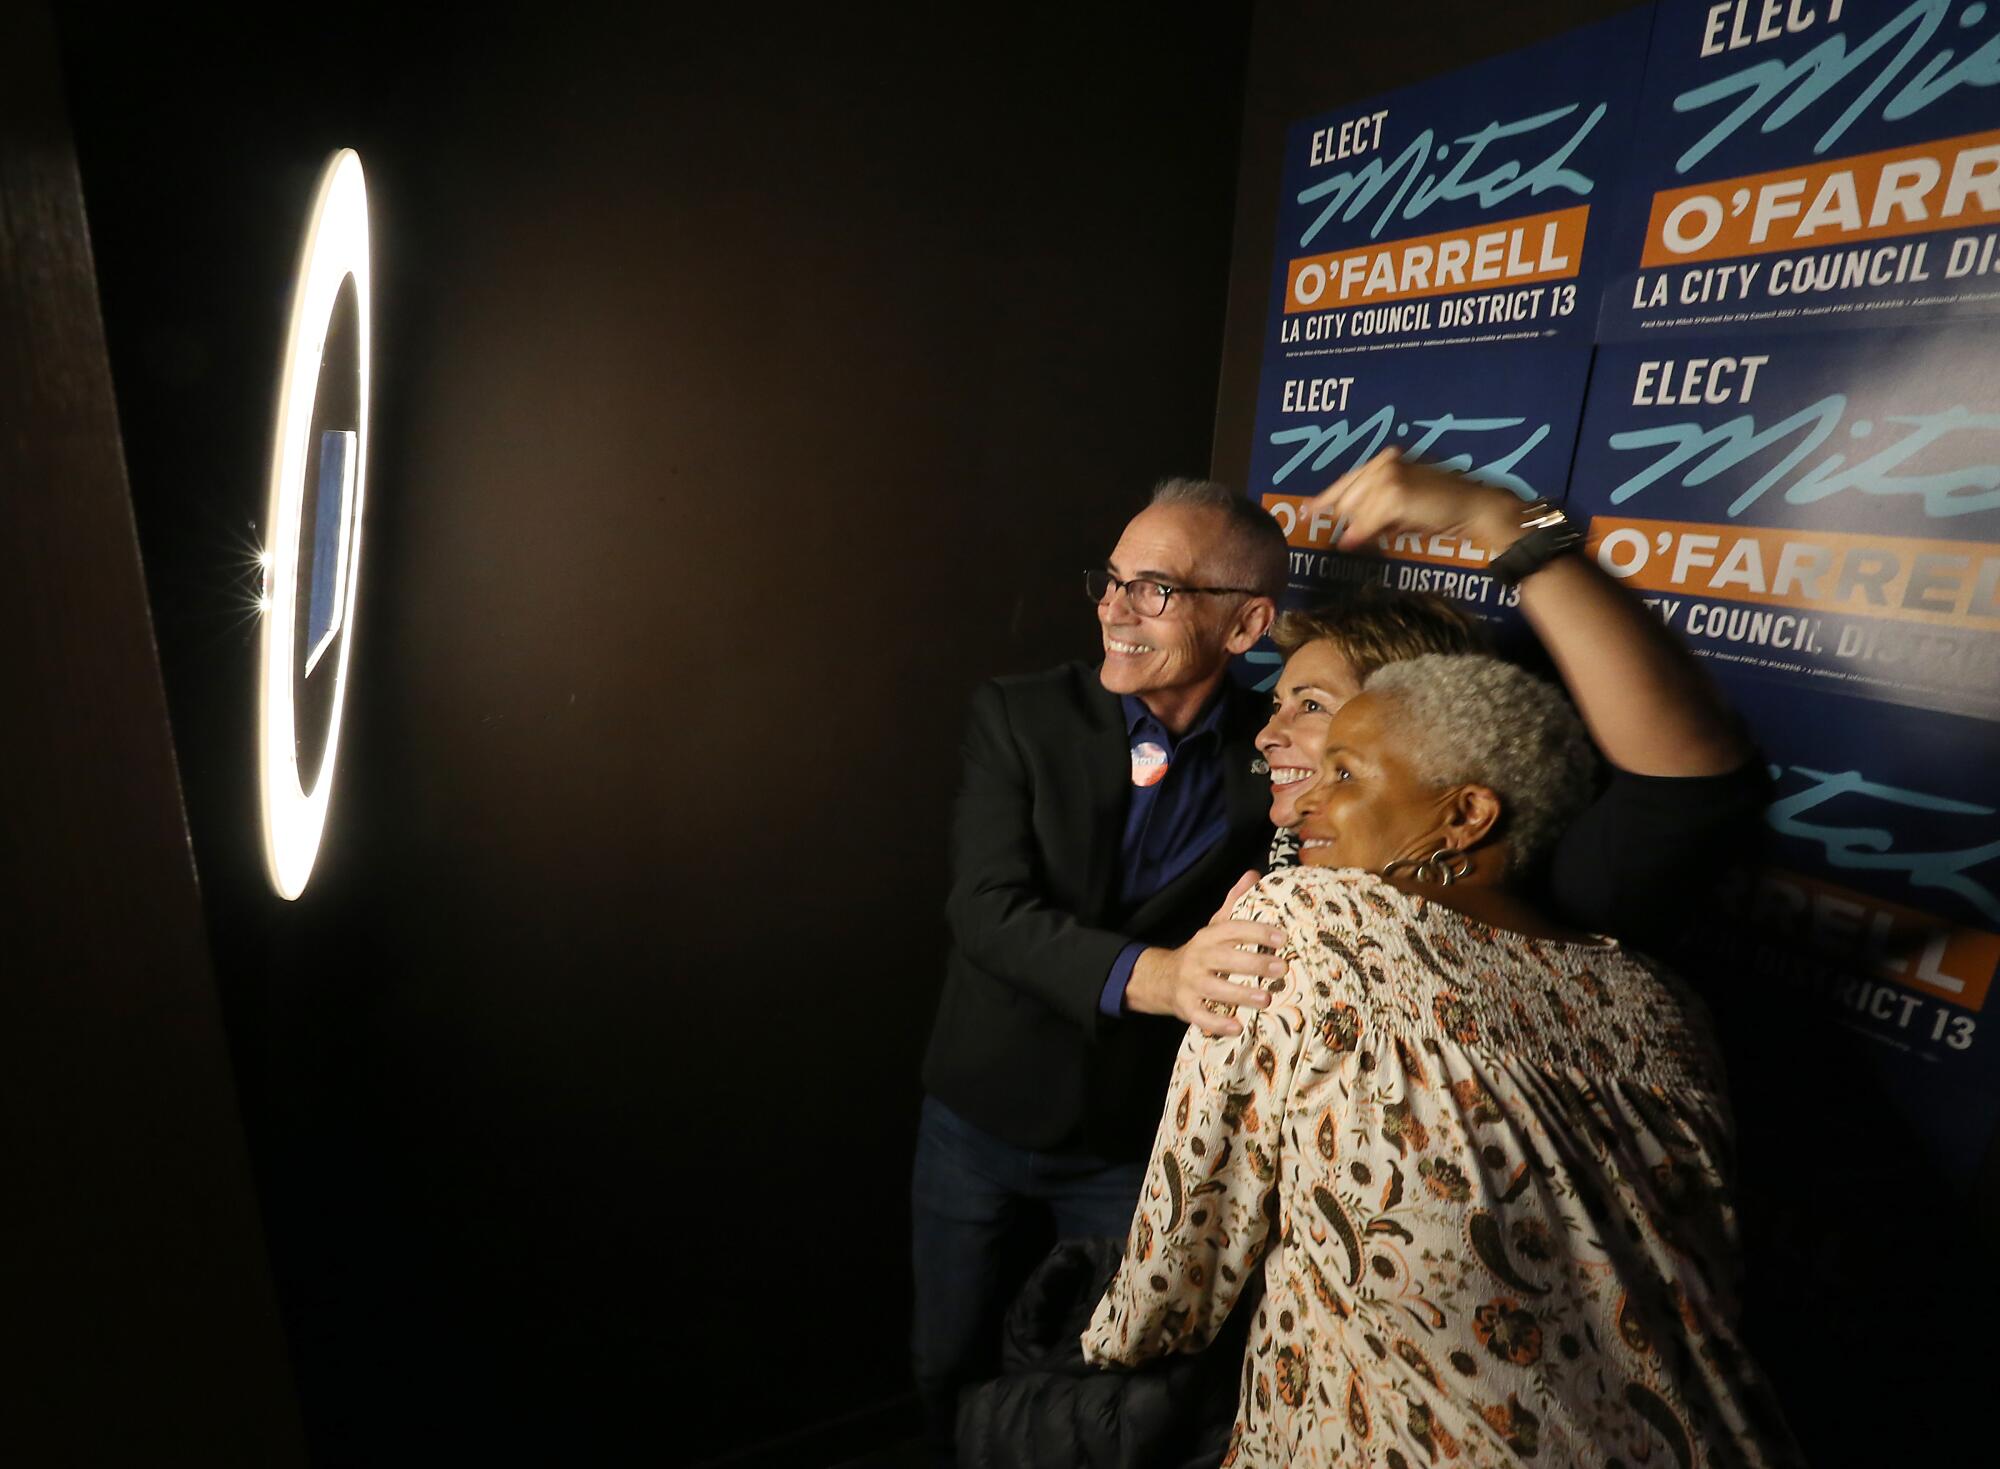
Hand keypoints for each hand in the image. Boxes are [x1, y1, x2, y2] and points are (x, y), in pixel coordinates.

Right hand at [1125, 872, 1286, 1036]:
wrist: (1161, 978)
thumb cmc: (1200, 953)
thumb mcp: (1214, 927)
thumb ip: (1233, 903)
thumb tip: (1253, 874)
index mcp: (1208, 937)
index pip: (1232, 929)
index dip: (1257, 931)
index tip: (1282, 937)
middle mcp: (1199, 958)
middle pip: (1225, 958)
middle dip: (1254, 962)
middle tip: (1282, 968)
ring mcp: (1191, 983)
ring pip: (1215, 988)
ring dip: (1241, 994)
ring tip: (1267, 998)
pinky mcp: (1186, 1007)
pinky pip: (1201, 1016)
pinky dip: (1217, 1023)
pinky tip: (1237, 1027)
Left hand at [1305, 448, 1523, 555]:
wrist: (1472, 507)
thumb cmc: (1440, 510)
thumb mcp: (1401, 508)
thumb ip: (1373, 514)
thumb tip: (1346, 534)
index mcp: (1386, 460)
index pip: (1348, 480)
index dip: (1326, 497)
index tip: (1307, 510)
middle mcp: (1384, 463)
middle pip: (1347, 495)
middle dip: (1342, 517)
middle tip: (1335, 534)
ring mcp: (1388, 477)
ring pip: (1356, 511)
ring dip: (1359, 528)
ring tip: (1369, 537)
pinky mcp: (1394, 494)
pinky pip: (1367, 522)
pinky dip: (1361, 535)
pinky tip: (1354, 543)